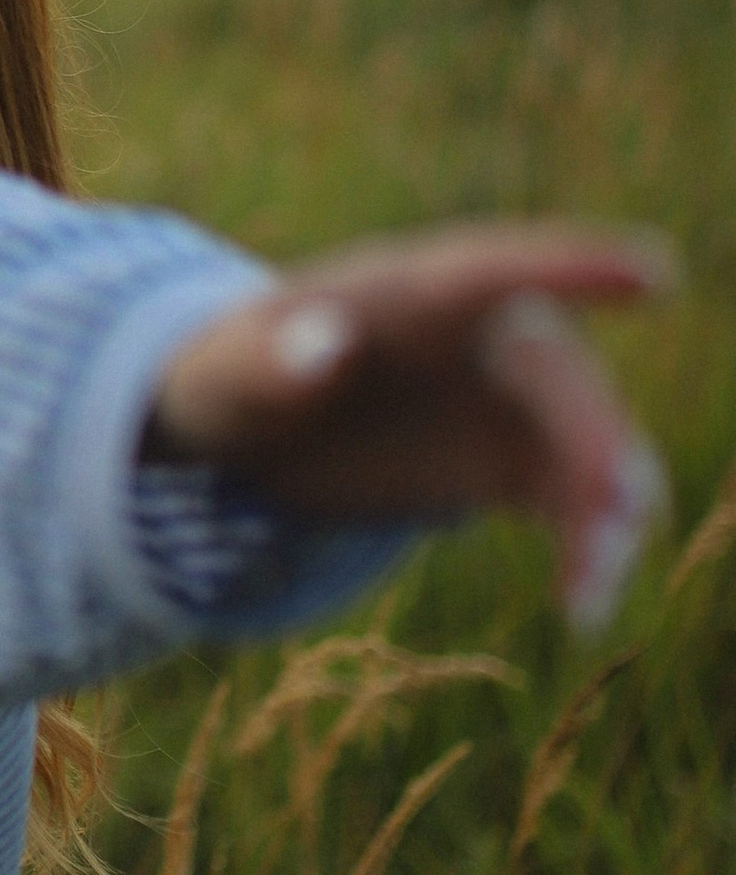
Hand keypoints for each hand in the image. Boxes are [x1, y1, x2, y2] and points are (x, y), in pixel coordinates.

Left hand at [146, 221, 674, 629]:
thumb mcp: (224, 372)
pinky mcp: (505, 461)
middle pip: (557, 376)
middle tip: (612, 508)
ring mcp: (500, 399)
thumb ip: (269, 362)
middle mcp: (478, 336)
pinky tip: (579, 606)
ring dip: (604, 504)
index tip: (649, 271)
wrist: (246, 423)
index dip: (573, 268)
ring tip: (591, 582)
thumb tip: (326, 345)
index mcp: (409, 293)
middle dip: (590, 437)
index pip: (496, 270)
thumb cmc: (231, 374)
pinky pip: (568, 499)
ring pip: (583, 442)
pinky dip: (585, 544)